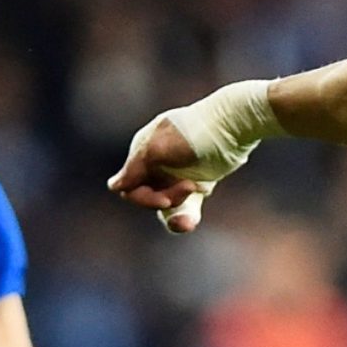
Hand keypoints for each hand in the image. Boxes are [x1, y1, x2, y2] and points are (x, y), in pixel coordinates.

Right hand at [106, 115, 215, 231]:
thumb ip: (135, 168)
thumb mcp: (158, 148)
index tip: (165, 199)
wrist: (233, 125)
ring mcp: (175, 174)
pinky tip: (190, 221)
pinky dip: (187, 215)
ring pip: (167, 206)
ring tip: (189, 220)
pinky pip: (185, 206)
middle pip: (148, 197)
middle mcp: (156, 164)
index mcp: (142, 152)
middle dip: (166, 202)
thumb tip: (113, 187)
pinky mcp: (195, 182)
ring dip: (177, 214)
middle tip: (191, 188)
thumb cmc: (193, 134)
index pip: (128, 187)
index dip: (143, 198)